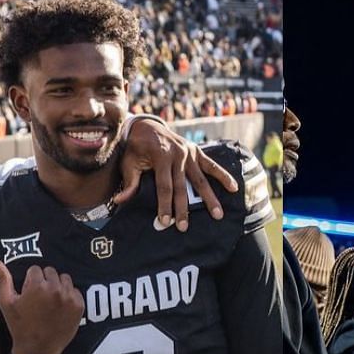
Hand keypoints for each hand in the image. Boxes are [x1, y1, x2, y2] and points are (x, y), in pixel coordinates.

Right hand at [0, 258, 82, 353]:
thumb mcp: (6, 302)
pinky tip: (59, 308)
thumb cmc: (19, 326)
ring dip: (57, 286)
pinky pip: (75, 290)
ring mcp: (69, 298)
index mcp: (37, 286)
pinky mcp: (79, 306)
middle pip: (51, 272)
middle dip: (44, 281)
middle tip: (39, 299)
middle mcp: (55, 289)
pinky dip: (68, 296)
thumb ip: (2, 278)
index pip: (35, 269)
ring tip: (50, 302)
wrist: (37, 350)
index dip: (30, 281)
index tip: (29, 294)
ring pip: (64, 279)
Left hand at [112, 116, 239, 231]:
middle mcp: (178, 154)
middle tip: (184, 227)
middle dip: (183, 209)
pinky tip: (233, 188)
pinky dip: (223, 176)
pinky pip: (211, 165)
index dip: (165, 205)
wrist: (147, 126)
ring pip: (201, 180)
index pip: (164, 186)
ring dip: (210, 198)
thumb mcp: (129, 162)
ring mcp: (189, 153)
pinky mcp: (196, 151)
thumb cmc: (136, 148)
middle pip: (182, 187)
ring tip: (217, 215)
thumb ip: (129, 181)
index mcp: (160, 156)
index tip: (166, 221)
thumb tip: (120, 201)